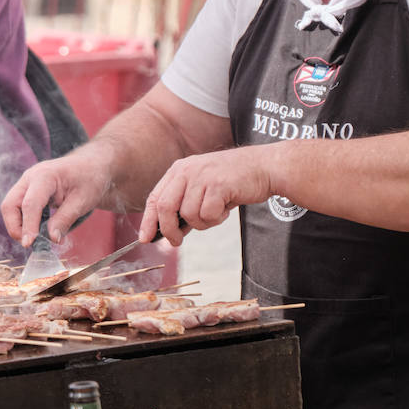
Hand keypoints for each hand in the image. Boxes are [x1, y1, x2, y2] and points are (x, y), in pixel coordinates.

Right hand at [0, 148, 114, 246]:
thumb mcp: (83, 201)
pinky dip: (24, 221)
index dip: (28, 226)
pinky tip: (38, 229)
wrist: (91, 166)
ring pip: (10, 207)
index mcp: (45, 175)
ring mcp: (27, 183)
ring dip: (18, 225)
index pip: (30, 204)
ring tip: (36, 239)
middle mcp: (30, 177)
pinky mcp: (28, 190)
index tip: (29, 244)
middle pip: (10, 204)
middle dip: (15, 227)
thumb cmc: (90, 179)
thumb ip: (65, 219)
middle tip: (29, 244)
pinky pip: (17, 208)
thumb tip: (51, 239)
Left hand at [138, 145, 273, 242]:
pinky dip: (217, 219)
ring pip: (189, 215)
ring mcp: (202, 176)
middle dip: (169, 230)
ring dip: (203, 222)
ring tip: (217, 212)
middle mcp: (187, 170)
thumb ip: (184, 205)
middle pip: (165, 207)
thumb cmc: (232, 181)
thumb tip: (168, 233)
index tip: (144, 238)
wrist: (263, 167)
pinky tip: (226, 208)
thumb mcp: (202, 188)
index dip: (148, 220)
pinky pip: (208, 215)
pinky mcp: (218, 185)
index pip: (155, 197)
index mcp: (179, 170)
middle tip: (177, 241)